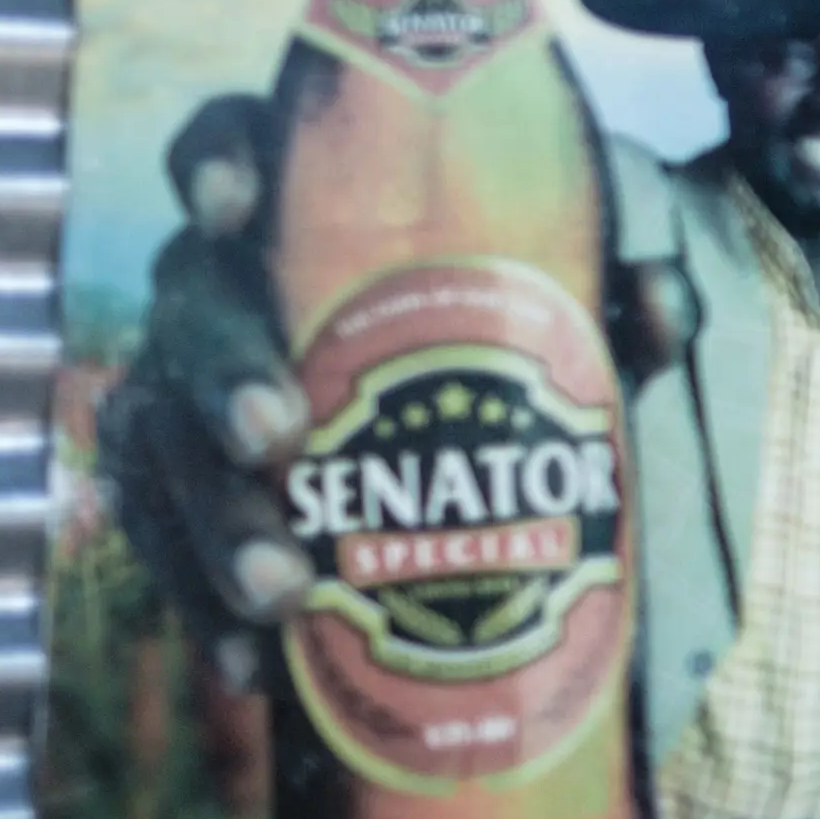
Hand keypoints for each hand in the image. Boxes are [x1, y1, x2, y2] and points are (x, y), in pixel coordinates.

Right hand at [97, 96, 698, 647]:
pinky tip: (256, 670)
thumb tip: (657, 315)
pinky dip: (204, 610)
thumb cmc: (512, 328)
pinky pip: (164, 547)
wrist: (473, 448)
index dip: (217, 163)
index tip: (237, 207)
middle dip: (221, 372)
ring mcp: (188, 392)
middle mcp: (225, 289)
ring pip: (162, 440)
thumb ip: (620, 286)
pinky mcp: (182, 495)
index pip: (228, 148)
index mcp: (298, 209)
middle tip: (274, 437)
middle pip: (188, 307)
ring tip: (281, 592)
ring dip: (213, 519)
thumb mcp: (575, 293)